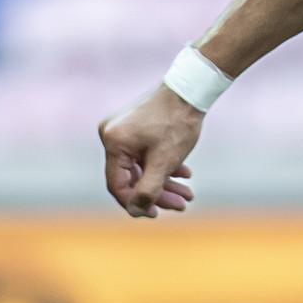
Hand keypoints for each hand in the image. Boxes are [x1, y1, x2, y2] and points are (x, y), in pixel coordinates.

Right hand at [100, 85, 203, 217]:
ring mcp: (122, 130)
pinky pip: (145, 154)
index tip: (156, 214)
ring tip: (188, 194)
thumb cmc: (177, 123)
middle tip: (182, 204)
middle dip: (158, 193)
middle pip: (132, 176)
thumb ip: (147, 190)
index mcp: (113, 143)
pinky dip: (163, 165)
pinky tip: (185, 173)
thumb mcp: (164, 162)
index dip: (135, 203)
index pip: (117, 185)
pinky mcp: (135, 127)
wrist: (191, 88)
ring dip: (165, 181)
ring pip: (142, 166)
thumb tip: (135, 212)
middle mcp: (111, 135)